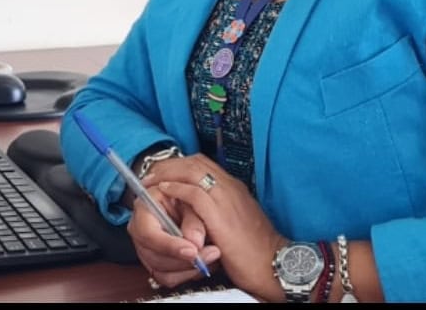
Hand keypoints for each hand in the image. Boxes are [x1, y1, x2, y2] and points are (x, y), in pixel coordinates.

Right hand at [127, 179, 221, 288]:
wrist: (181, 203)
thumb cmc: (184, 196)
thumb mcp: (191, 200)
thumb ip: (194, 219)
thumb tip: (195, 242)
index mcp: (144, 208)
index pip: (149, 233)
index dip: (170, 245)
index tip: (192, 251)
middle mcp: (139, 230)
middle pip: (155, 256)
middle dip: (184, 260)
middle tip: (210, 253)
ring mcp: (144, 248)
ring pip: (162, 271)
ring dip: (189, 269)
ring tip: (210, 258)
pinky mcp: (154, 262)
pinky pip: (168, 278)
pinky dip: (187, 274)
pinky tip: (201, 264)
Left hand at [142, 154, 286, 301]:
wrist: (274, 263)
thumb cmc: (256, 250)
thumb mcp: (237, 222)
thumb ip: (221, 212)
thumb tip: (201, 215)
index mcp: (234, 187)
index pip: (204, 164)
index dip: (181, 165)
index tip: (164, 172)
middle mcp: (230, 187)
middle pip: (195, 162)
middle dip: (170, 165)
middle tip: (152, 173)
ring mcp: (226, 197)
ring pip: (192, 171)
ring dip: (167, 173)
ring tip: (151, 180)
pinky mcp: (220, 214)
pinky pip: (193, 193)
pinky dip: (176, 189)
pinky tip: (163, 191)